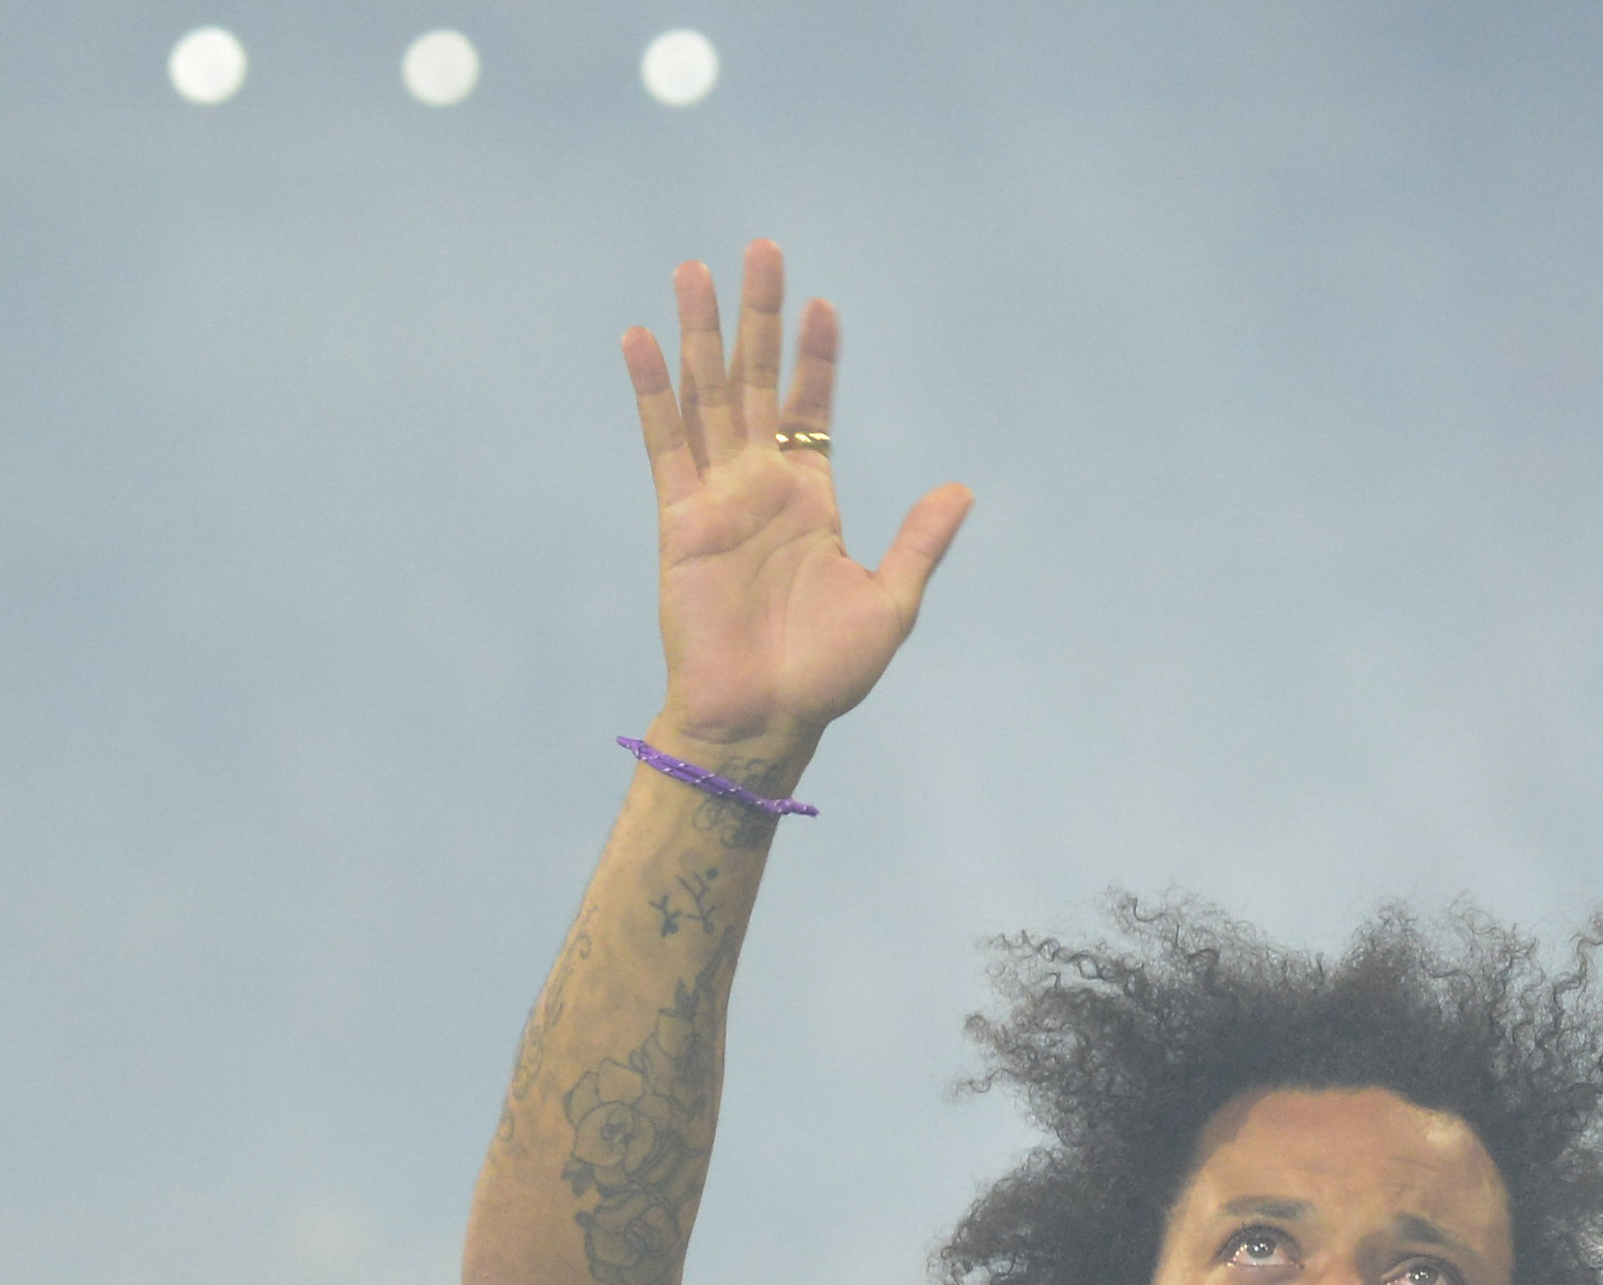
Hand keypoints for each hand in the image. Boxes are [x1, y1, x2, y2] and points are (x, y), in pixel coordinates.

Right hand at [625, 240, 972, 749]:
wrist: (763, 718)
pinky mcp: (679, 517)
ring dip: (699, 332)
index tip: (825, 304)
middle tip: (761, 249)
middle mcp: (762, 487)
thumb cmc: (825, 675)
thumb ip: (917, 542)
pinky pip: (664, 442)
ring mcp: (717, 496)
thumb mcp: (889, 604)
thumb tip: (961, 489)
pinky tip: (641, 338)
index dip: (818, 357)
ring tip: (694, 268)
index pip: (812, 408)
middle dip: (758, 316)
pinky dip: (652, 390)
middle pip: (756, 381)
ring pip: (707, 395)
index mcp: (812, 500)